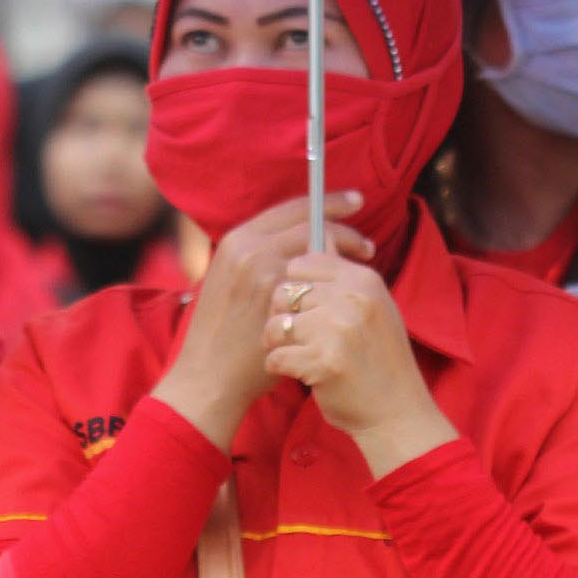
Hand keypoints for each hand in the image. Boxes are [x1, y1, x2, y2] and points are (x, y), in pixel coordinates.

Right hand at [154, 193, 371, 452]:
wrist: (209, 376)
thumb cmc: (222, 332)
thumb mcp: (231, 279)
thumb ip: (261, 255)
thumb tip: (302, 239)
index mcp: (238, 239)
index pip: (293, 208)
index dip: (328, 202)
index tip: (353, 201)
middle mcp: (250, 249)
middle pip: (311, 222)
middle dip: (345, 225)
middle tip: (368, 240)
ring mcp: (266, 275)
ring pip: (320, 250)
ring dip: (347, 251)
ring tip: (366, 260)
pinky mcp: (280, 303)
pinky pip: (321, 281)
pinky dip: (340, 278)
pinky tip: (350, 286)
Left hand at [263, 250, 452, 475]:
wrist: (397, 413)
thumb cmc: (378, 360)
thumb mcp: (371, 307)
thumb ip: (342, 276)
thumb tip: (316, 237)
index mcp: (363, 279)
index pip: (304, 261)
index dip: (293, 284)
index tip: (300, 306)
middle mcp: (353, 297)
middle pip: (285, 289)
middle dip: (281, 314)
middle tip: (294, 335)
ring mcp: (339, 329)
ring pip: (276, 322)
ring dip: (275, 342)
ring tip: (291, 354)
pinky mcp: (325, 361)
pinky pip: (277, 355)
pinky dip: (278, 367)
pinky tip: (292, 373)